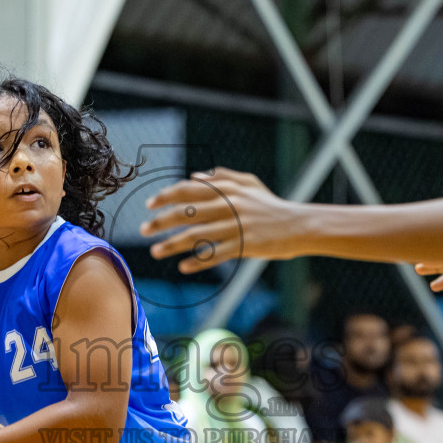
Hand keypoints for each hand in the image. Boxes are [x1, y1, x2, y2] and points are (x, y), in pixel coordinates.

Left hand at [140, 168, 300, 271]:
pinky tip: (183, 266)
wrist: (298, 225)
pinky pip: (214, 254)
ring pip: (195, 236)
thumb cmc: (270, 205)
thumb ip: (222, 176)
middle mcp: (228, 205)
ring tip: (155, 252)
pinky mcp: (244, 245)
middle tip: (144, 230)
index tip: (149, 205)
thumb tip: (193, 176)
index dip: (165, 196)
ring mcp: (235, 226)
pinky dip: (197, 261)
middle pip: (186, 213)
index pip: (188, 190)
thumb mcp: (250, 183)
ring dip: (172, 244)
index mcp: (227, 189)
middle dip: (160, 221)